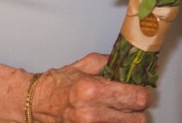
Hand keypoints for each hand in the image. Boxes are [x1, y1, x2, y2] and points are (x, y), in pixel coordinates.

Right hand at [30, 54, 149, 122]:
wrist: (36, 103)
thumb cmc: (58, 84)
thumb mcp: (85, 65)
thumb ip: (110, 63)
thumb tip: (132, 63)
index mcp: (92, 90)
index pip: (136, 98)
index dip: (145, 94)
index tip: (144, 90)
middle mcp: (92, 114)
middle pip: (137, 119)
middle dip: (138, 109)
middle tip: (133, 101)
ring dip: (128, 119)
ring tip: (120, 109)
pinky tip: (110, 117)